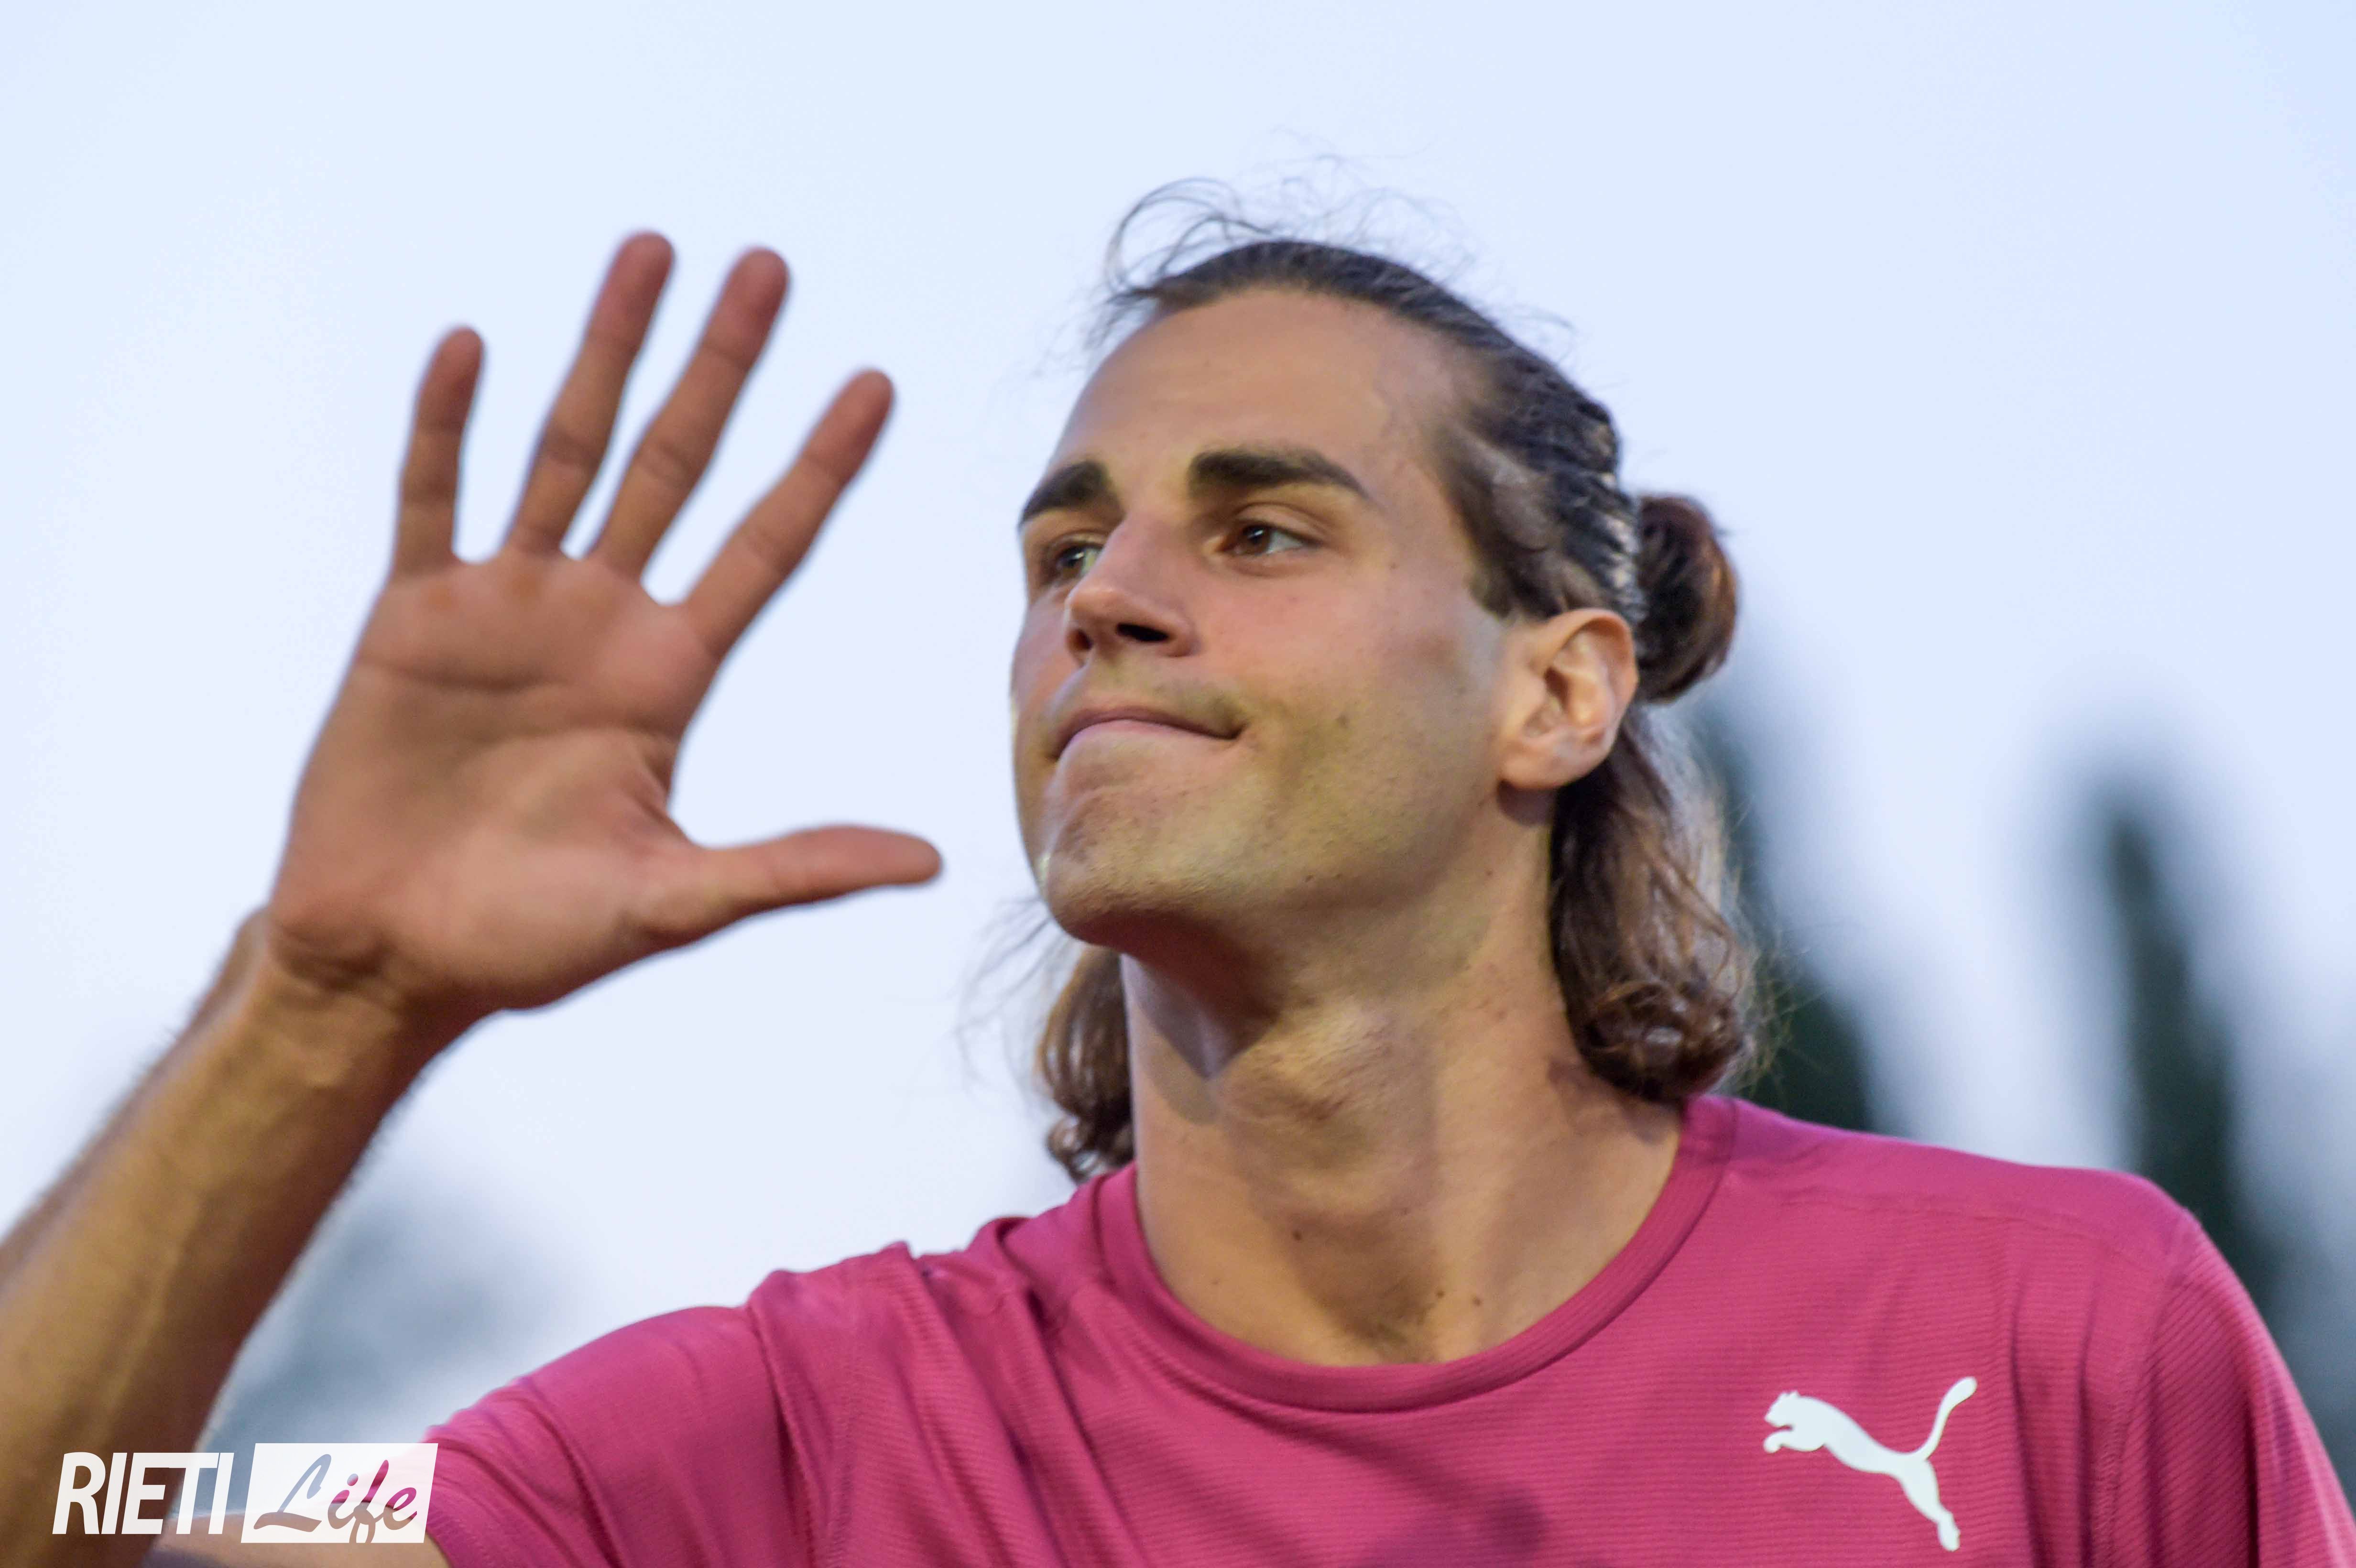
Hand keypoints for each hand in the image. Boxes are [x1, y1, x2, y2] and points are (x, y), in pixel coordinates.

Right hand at [260, 234, 940, 1036]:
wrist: (391, 958)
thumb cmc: (531, 943)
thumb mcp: (676, 901)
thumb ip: (795, 867)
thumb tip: (932, 860)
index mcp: (669, 677)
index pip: (766, 545)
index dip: (819, 466)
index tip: (875, 382)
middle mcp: (600, 621)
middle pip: (676, 466)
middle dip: (721, 368)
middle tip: (768, 265)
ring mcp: (505, 607)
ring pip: (566, 452)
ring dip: (602, 353)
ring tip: (648, 253)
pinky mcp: (411, 616)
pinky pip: (434, 500)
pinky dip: (448, 426)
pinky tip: (472, 347)